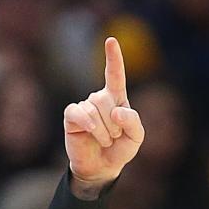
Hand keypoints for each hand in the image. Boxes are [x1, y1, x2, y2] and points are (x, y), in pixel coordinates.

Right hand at [64, 37, 144, 191]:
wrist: (102, 167)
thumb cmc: (120, 149)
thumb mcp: (136, 138)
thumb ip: (133, 122)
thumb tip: (117, 111)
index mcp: (116, 99)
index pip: (115, 75)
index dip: (114, 58)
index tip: (111, 41)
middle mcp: (99, 99)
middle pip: (106, 99)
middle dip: (114, 124)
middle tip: (114, 137)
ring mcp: (84, 106)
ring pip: (95, 110)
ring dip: (104, 131)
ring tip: (104, 140)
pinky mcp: (72, 116)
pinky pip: (80, 113)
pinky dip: (89, 124)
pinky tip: (90, 131)